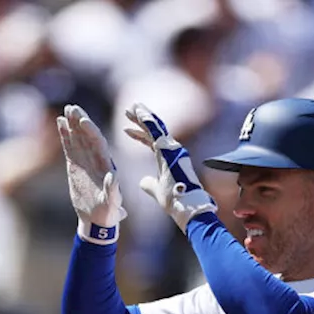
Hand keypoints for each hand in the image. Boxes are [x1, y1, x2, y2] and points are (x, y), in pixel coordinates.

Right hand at [56, 104, 125, 243]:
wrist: (98, 220)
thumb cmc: (108, 214)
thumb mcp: (113, 204)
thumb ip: (113, 191)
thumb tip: (113, 178)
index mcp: (106, 166)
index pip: (98, 144)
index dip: (91, 132)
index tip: (83, 121)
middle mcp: (96, 160)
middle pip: (88, 136)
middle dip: (80, 122)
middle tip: (72, 107)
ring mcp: (85, 162)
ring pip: (78, 138)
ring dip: (72, 124)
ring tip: (66, 109)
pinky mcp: (76, 166)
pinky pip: (70, 147)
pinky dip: (65, 135)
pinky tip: (59, 122)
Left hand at [123, 103, 216, 231]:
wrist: (186, 206)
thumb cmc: (175, 201)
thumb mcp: (157, 191)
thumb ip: (149, 184)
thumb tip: (142, 181)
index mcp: (168, 158)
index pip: (152, 141)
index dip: (140, 134)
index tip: (127, 129)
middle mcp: (173, 149)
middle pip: (154, 130)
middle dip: (141, 119)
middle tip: (129, 109)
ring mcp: (173, 148)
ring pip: (155, 127)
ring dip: (143, 116)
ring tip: (131, 107)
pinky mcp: (170, 149)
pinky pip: (156, 131)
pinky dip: (147, 121)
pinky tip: (138, 113)